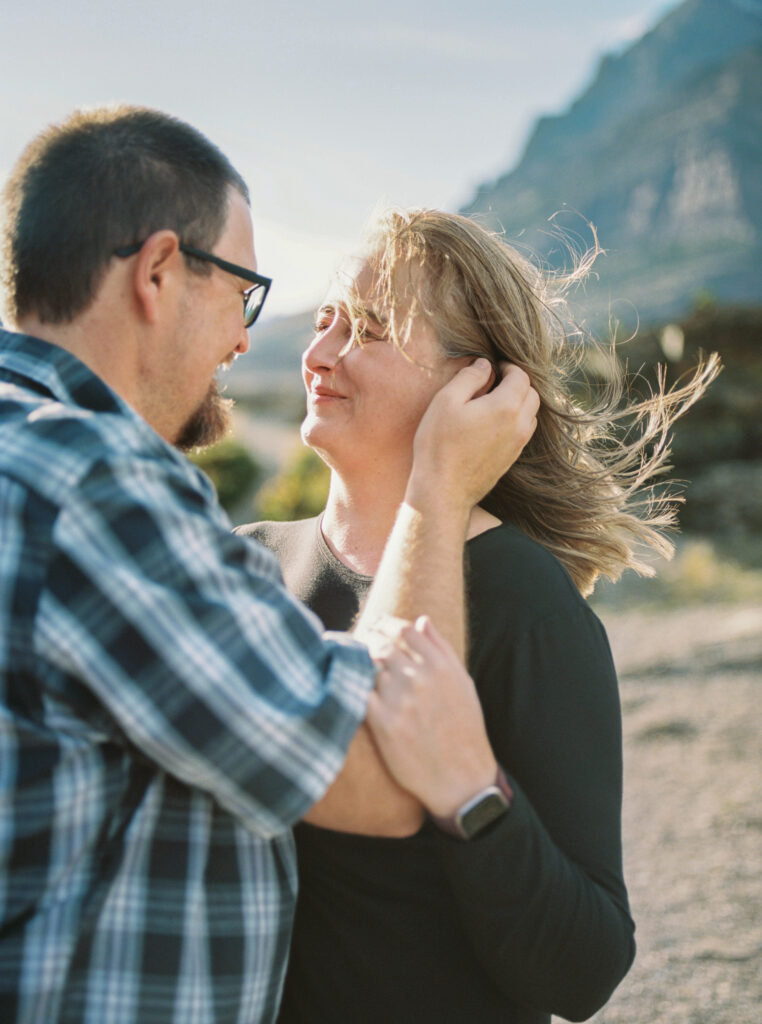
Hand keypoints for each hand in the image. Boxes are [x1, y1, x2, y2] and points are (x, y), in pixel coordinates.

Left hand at [366, 616, 497, 816]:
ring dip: (364, 665)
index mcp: (441, 666)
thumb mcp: (463, 683)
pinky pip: (361, 692)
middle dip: (372, 642)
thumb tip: (422, 620)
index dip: (389, 626)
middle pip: (383, 646)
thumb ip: (441, 649)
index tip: (380, 628)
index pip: (405, 631)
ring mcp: (400, 700)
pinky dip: (356, 686)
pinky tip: (356, 688)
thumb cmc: (464, 729)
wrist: (461, 778)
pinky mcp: (383, 723)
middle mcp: (420, 679)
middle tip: (365, 645)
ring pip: (370, 667)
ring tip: (360, 668)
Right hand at [407, 360, 538, 511]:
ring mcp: (517, 445)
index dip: (509, 366)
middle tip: (496, 380)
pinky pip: (523, 432)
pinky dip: (515, 420)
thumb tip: (485, 365)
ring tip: (495, 400)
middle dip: (518, 383)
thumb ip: (469, 377)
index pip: (521, 376)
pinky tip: (493, 422)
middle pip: (532, 394)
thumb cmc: (439, 445)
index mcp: (506, 406)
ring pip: (531, 414)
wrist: (443, 490)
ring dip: (519, 402)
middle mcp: (519, 425)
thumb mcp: (446, 401)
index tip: (494, 366)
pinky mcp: (511, 459)